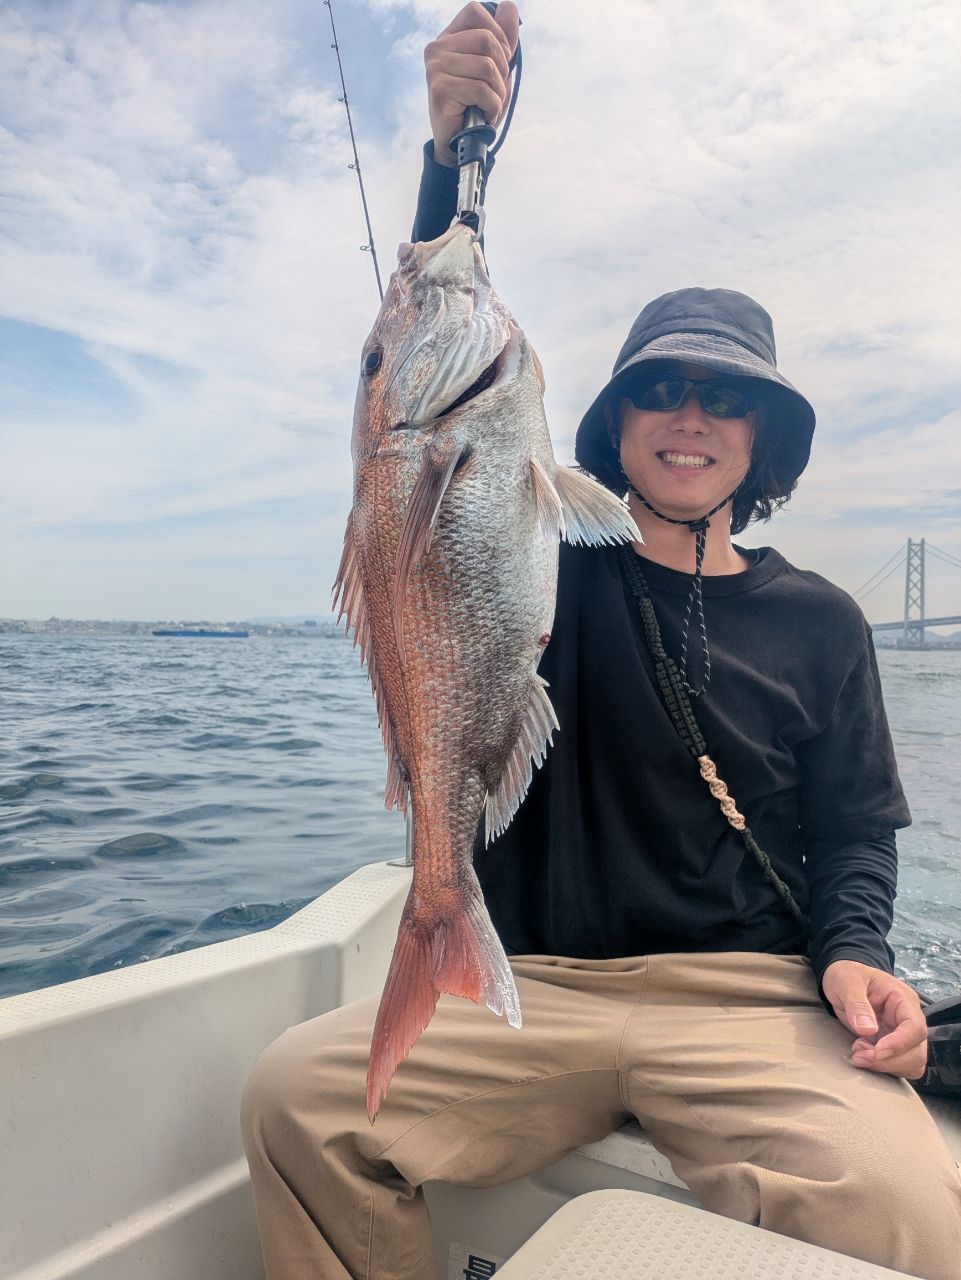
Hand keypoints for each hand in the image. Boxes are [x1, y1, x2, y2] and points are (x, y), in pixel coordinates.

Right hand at [425, 2, 519, 166]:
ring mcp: (435, 68)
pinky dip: (492, 106)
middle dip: (502, 70)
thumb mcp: (495, 68)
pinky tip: (484, 115)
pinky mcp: (440, 90)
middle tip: (494, 91)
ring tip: (489, 105)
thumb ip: (502, 38)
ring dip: (498, 92)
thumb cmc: (475, 104)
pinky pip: (482, 89)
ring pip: (487, 66)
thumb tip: (508, 6)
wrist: (459, 143)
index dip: (497, 35)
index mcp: (448, 38)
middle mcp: (436, 48)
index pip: (476, 12)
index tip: (498, 62)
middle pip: (486, 40)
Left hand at [821, 959, 927, 1079]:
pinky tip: (862, 1054)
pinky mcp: (892, 1045)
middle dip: (888, 1060)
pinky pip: (897, 1065)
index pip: (915, 1028)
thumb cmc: (847, 975)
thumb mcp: (847, 982)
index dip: (899, 1044)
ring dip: (885, 1066)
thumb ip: (857, 1003)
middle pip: (916, 1052)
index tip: (877, 1051)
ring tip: (858, 1054)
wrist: (842, 980)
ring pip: (911, 1063)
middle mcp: (908, 1019)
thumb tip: (867, 1030)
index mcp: (903, 999)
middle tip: (859, 1056)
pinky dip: (881, 1067)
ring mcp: (902, 1034)